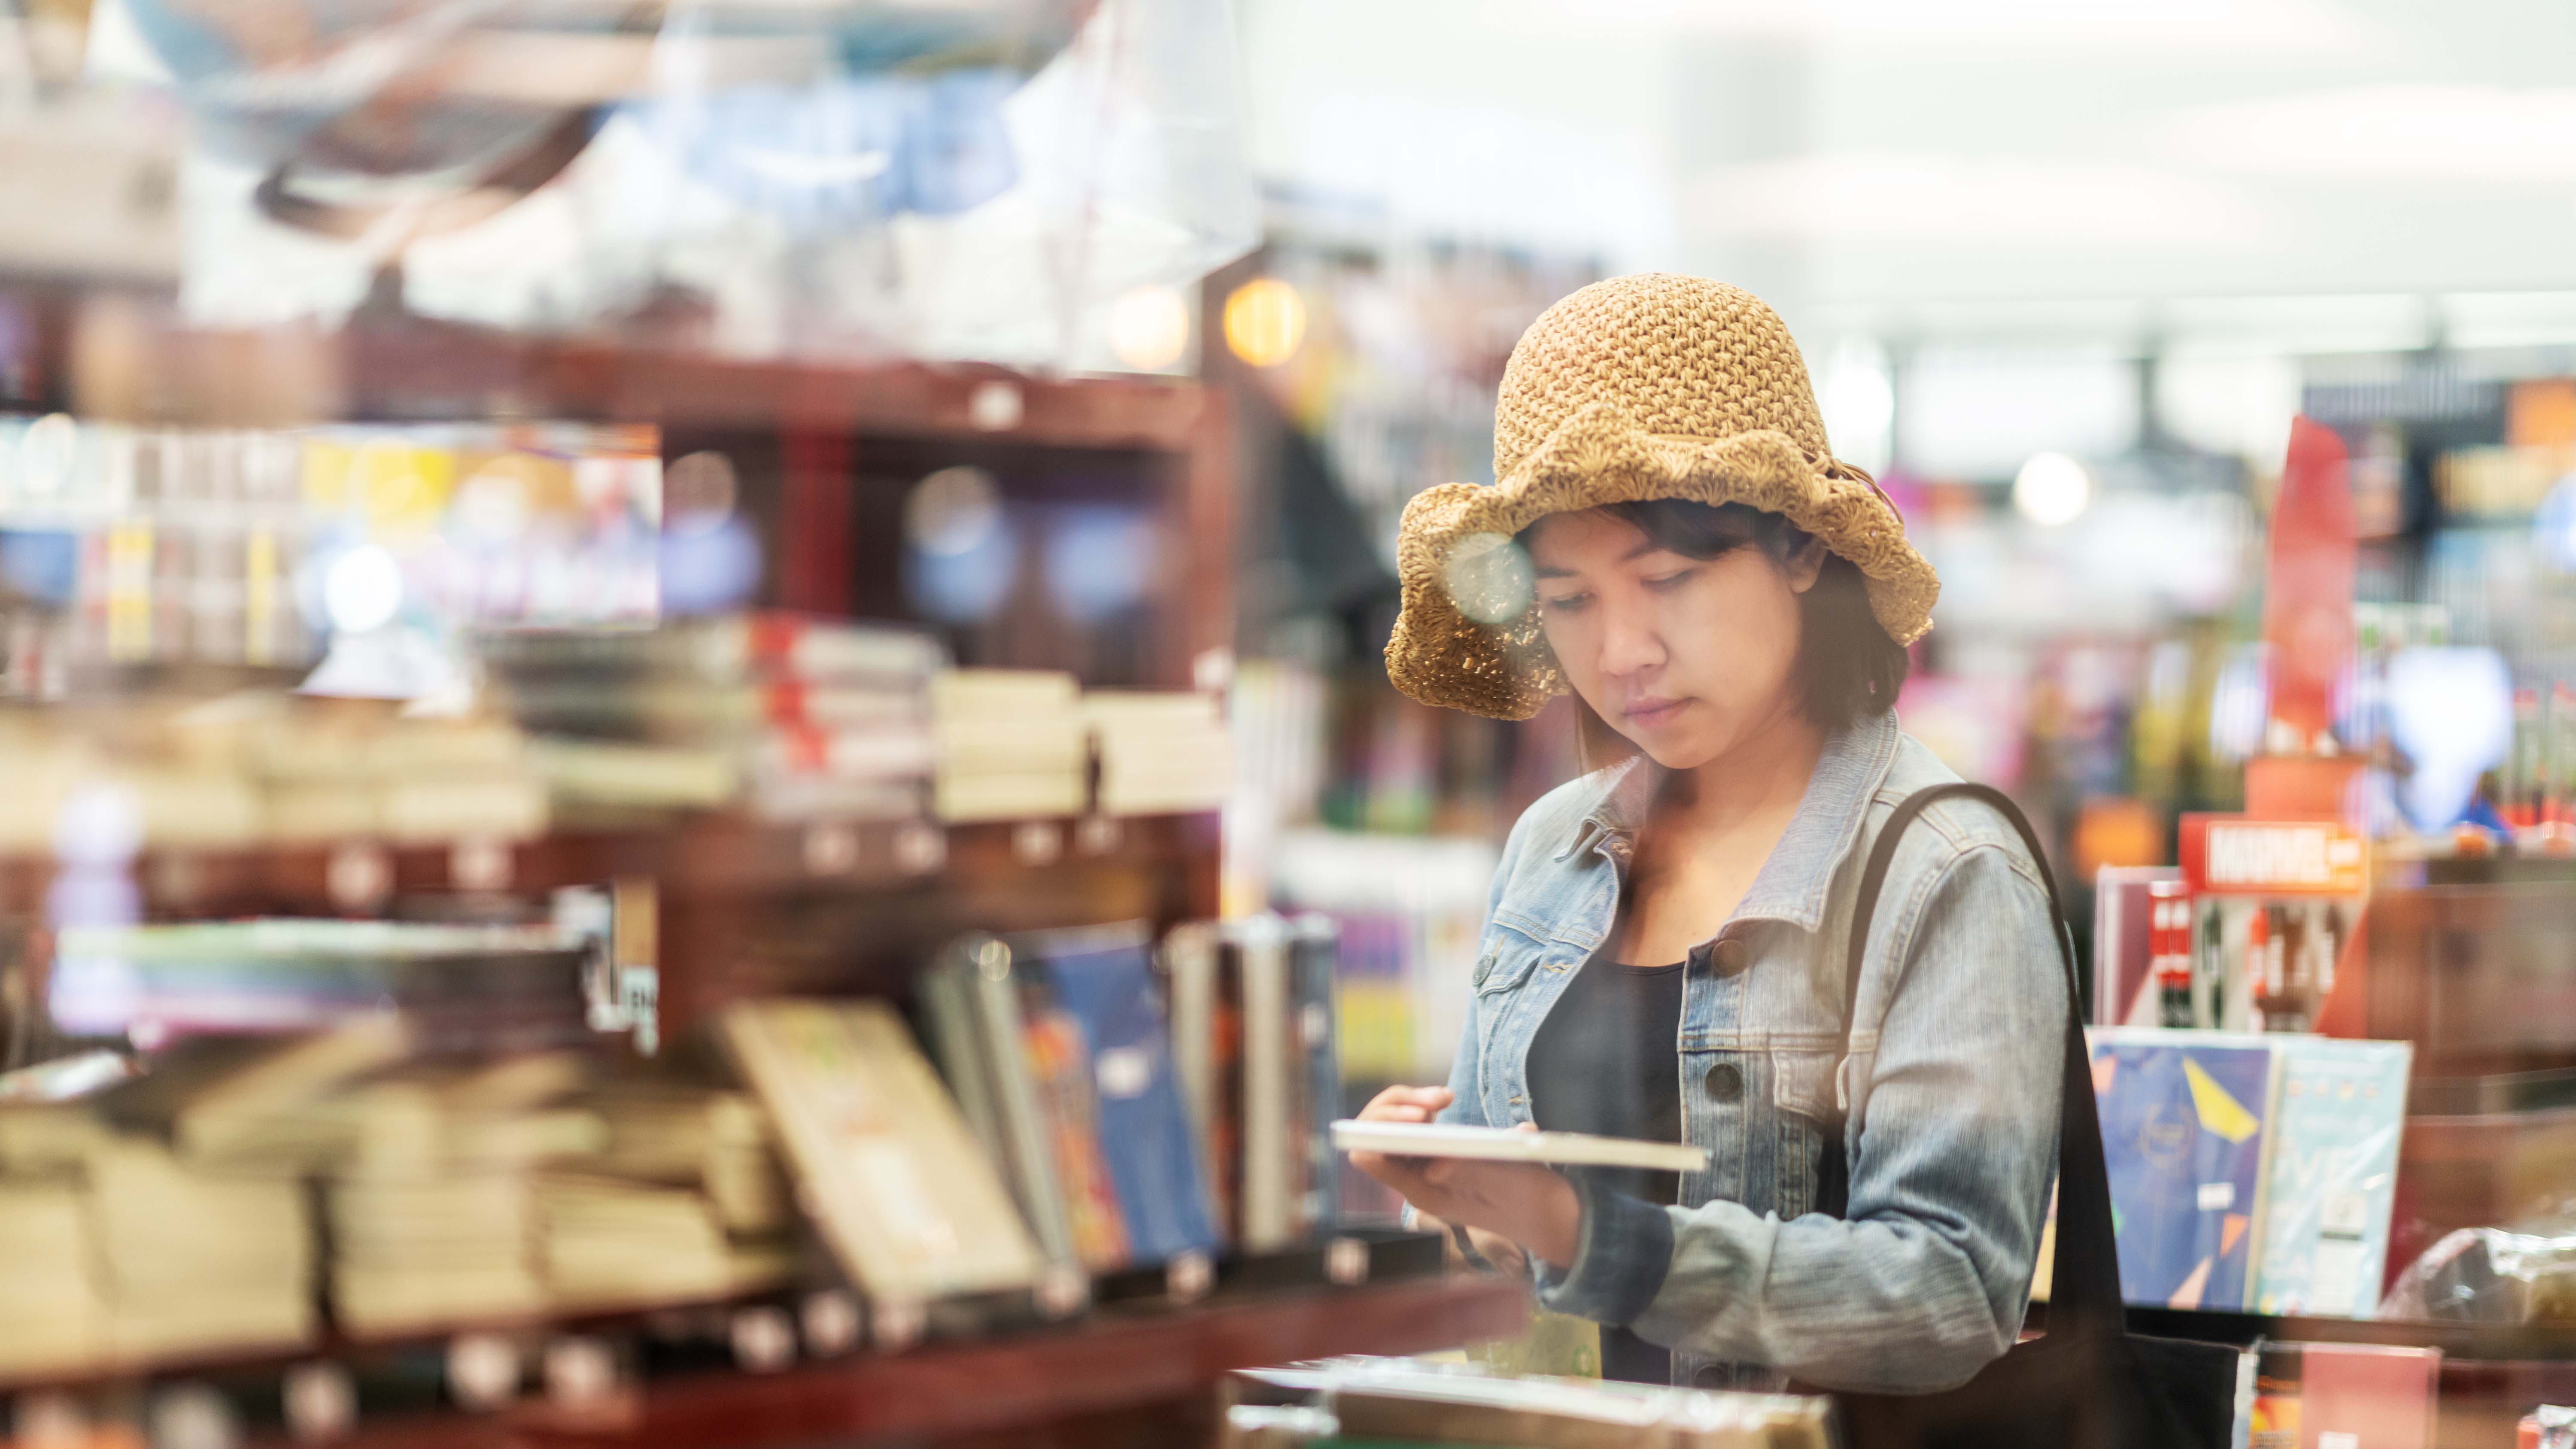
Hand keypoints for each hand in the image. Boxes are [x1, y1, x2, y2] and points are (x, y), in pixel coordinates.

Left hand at [1348, 1086, 1583, 1271]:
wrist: (1551, 1214)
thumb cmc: (1532, 1201)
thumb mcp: (1505, 1184)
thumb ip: (1468, 1173)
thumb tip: (1432, 1167)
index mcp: (1423, 1192)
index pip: (1372, 1156)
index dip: (1385, 1127)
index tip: (1421, 1114)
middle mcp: (1417, 1179)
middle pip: (1376, 1134)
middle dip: (1397, 1107)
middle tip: (1437, 1100)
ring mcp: (1427, 1166)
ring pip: (1393, 1125)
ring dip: (1411, 1102)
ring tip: (1444, 1097)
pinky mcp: (1442, 1154)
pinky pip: (1415, 1125)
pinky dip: (1425, 1105)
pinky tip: (1446, 1101)